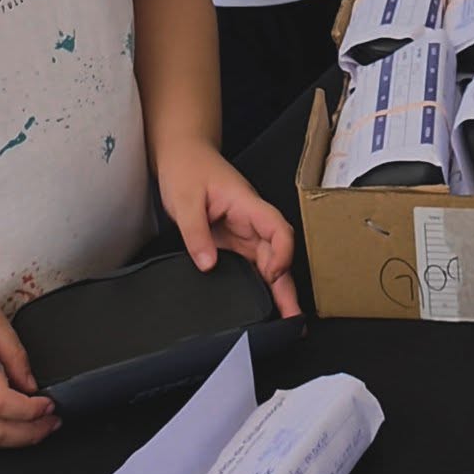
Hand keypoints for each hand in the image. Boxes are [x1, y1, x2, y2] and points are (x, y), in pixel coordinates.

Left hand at [154, 137, 299, 317]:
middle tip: (292, 317)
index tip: (273, 275)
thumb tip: (208, 264)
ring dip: (278, 288)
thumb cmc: (188, 168)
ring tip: (285, 319)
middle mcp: (251, 219)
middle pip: (279, 253)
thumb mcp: (185, 200)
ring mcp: (244, 230)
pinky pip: (252, 262)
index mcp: (247, 204)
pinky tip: (262, 302)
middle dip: (287, 284)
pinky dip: (260, 283)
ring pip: (269, 261)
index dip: (283, 254)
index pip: (278, 229)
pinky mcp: (234, 239)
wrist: (182, 154)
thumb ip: (196, 233)